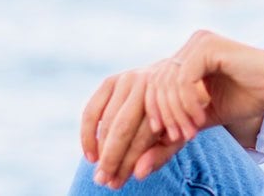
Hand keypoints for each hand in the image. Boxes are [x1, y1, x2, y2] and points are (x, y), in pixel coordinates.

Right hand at [78, 66, 196, 188]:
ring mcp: (127, 80)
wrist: (174, 82)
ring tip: (98, 173)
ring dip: (99, 151)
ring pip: (106, 121)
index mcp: (165, 102)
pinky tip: (90, 155)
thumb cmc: (174, 118)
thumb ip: (159, 156)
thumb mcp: (176, 138)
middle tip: (102, 181)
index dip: (127, 163)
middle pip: (121, 128)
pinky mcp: (111, 81)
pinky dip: (87, 134)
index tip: (117, 183)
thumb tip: (138, 174)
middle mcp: (146, 86)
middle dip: (110, 158)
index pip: (142, 137)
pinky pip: (91, 111)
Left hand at [144, 30, 263, 147]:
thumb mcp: (205, 115)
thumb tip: (147, 151)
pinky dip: (188, 104)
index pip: (155, 84)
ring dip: (177, 113)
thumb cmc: (249, 98)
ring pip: (168, 82)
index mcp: (187, 56)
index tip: (170, 137)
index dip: (157, 113)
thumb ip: (178, 124)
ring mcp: (199, 42)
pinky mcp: (208, 46)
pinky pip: (184, 79)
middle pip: (156, 82)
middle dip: (165, 115)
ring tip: (192, 132)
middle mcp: (191, 44)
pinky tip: (201, 119)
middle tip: (180, 137)